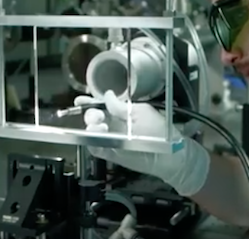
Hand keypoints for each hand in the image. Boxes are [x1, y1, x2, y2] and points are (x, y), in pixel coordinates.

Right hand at [74, 90, 209, 195]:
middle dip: (90, 113)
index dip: (90, 102)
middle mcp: (114, 125)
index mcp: (122, 113)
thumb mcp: (141, 112)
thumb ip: (121, 106)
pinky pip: (95, 148)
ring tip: (100, 125)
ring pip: (91, 132)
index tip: (80, 99)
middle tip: (97, 115)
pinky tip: (99, 135)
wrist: (169, 154)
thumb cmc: (160, 130)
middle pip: (93, 117)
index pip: (102, 105)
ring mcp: (111, 140)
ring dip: (90, 127)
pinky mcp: (111, 154)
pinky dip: (92, 141)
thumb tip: (107, 95)